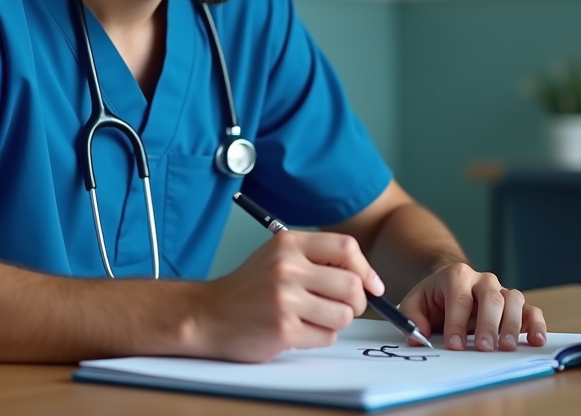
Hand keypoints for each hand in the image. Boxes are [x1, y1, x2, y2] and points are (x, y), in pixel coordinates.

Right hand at [194, 231, 384, 361]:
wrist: (208, 314)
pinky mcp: (283, 329)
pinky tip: (299, 330)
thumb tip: (367, 279)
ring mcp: (284, 299)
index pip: (346, 248)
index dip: (366, 269)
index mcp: (288, 243)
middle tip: (344, 307)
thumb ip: (317, 259)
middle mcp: (287, 268)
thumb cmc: (249, 288)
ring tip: (315, 318)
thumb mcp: (278, 256)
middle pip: (352, 285)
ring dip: (336, 321)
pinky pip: (326, 337)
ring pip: (343, 315)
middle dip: (357, 302)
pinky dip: (320, 337)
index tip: (372, 286)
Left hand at [398, 263, 546, 351]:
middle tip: (483, 347)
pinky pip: (531, 311)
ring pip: (514, 300)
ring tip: (507, 347)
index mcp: (457, 275)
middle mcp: (483, 280)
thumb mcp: (416, 302)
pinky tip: (535, 340)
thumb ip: (412, 317)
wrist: (452, 285)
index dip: (456, 322)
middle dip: (487, 324)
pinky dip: (536, 324)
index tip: (454, 345)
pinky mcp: (516, 306)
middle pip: (490, 298)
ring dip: (512, 325)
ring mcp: (502, 291)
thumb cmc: (436, 297)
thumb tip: (416, 337)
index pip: (459, 298)